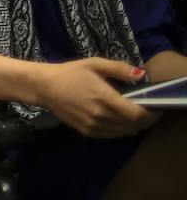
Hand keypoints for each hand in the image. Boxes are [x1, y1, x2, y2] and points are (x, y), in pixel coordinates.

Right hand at [31, 58, 158, 137]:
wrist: (44, 87)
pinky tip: (117, 119)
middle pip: (134, 126)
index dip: (152, 114)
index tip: (156, 108)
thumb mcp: (94, 64)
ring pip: (125, 133)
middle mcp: (101, 116)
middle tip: (146, 110)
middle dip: (145, 120)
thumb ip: (119, 69)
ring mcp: (94, 126)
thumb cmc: (69, 73)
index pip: (138, 115)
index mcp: (105, 98)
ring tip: (132, 115)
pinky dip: (120, 130)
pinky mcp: (87, 132)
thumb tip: (141, 75)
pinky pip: (112, 136)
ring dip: (133, 126)